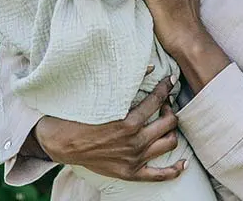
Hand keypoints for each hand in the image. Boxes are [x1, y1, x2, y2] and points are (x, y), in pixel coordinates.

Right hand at [33, 77, 185, 181]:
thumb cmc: (78, 116)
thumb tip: (150, 67)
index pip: (157, 100)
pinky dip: (175, 169)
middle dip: (169, 109)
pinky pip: (160, 175)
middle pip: (169, 123)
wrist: (61, 143)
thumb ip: (126, 83)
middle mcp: (135, 142)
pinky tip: (182, 161)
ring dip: (171, 131)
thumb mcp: (100, 96)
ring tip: (164, 123)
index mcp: (129, 122)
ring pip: (169, 144)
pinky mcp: (130, 173)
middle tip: (163, 103)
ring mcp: (134, 159)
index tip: (169, 80)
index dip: (165, 87)